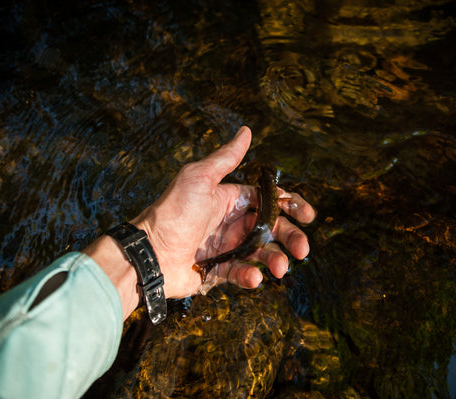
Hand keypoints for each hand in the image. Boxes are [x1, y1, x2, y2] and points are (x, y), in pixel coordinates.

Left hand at [131, 126, 315, 298]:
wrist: (148, 253)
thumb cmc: (173, 212)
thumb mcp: (199, 178)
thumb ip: (226, 158)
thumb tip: (246, 130)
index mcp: (230, 200)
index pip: (269, 201)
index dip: (290, 206)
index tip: (307, 214)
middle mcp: (231, 224)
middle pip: (272, 229)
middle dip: (290, 237)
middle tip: (303, 248)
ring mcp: (226, 248)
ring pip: (262, 253)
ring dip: (275, 260)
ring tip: (280, 268)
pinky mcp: (218, 272)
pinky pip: (241, 274)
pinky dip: (250, 276)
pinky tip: (254, 277)